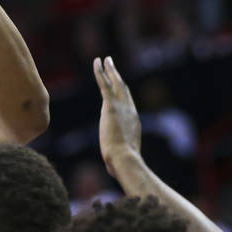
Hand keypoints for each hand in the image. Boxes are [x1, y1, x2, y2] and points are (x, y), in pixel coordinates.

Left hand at [94, 56, 141, 173]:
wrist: (125, 159)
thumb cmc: (123, 165)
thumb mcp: (120, 160)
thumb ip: (117, 161)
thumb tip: (114, 171)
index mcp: (133, 123)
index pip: (128, 105)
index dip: (124, 95)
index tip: (119, 88)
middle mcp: (131, 111)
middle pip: (124, 90)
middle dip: (118, 77)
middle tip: (113, 66)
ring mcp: (122, 107)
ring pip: (116, 83)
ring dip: (111, 70)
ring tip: (106, 59)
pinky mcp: (111, 106)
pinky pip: (105, 84)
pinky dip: (101, 72)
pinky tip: (97, 62)